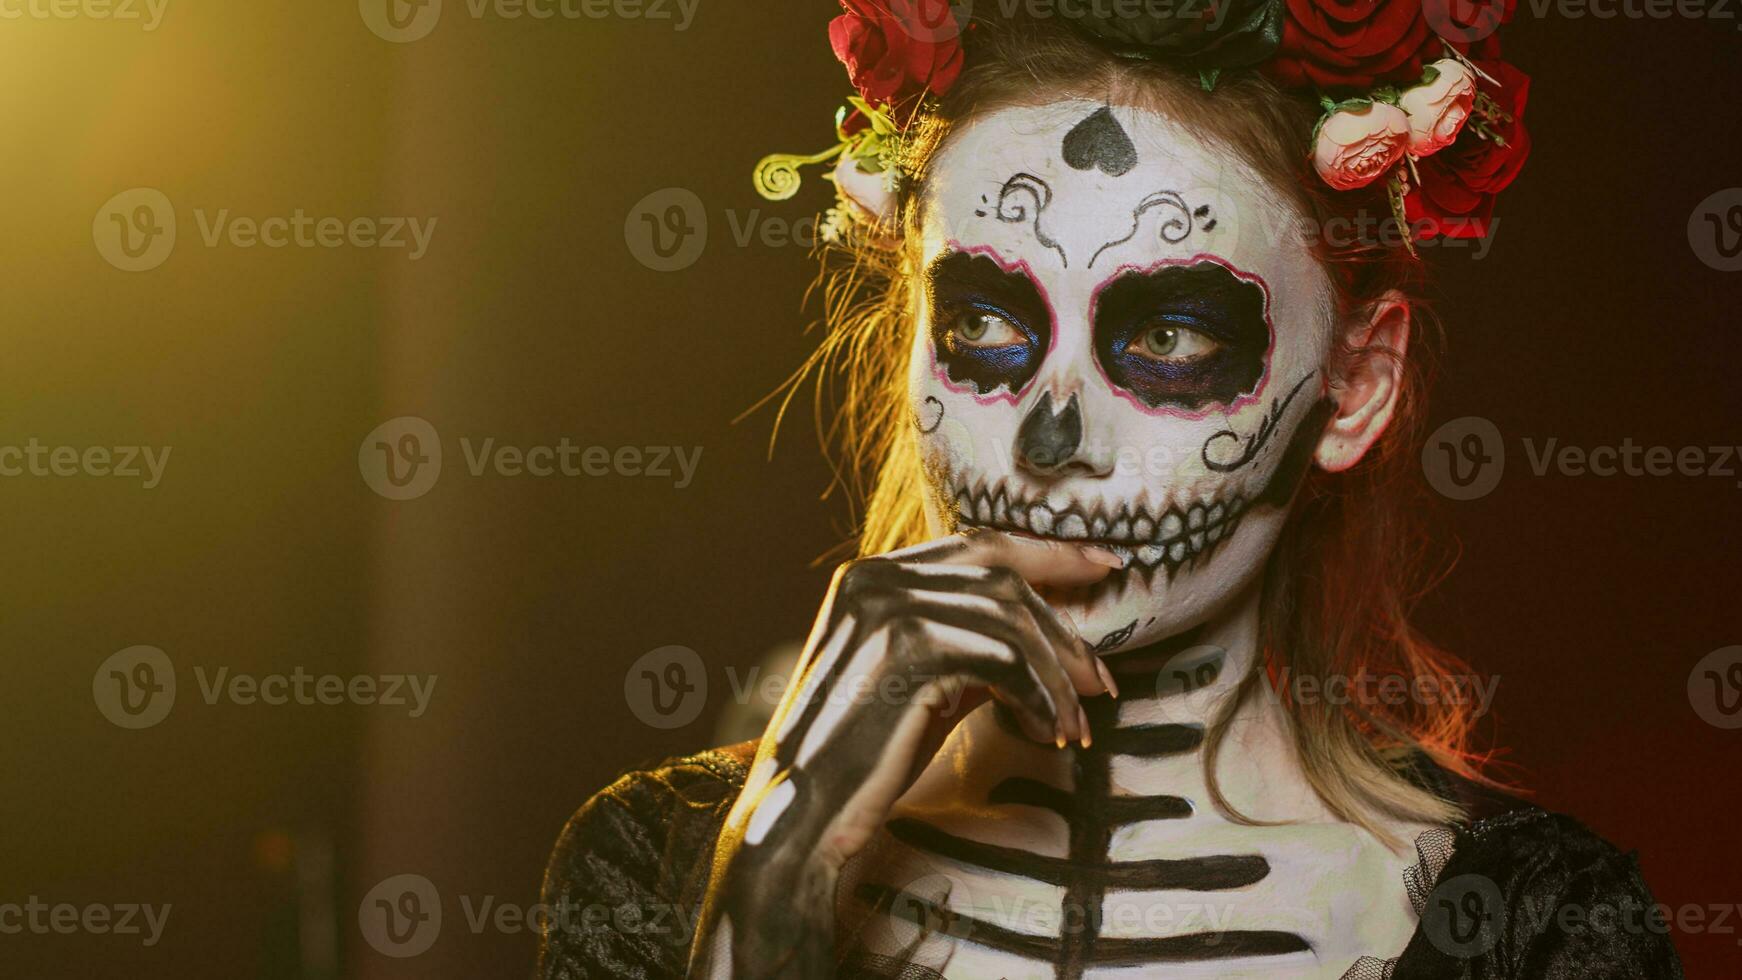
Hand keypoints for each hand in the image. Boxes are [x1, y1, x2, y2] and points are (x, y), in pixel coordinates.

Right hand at [689, 528, 1123, 978]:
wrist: (805, 814)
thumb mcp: (925, 682)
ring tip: (1074, 727)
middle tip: (1102, 683)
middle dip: (1062, 631)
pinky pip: (1004, 660)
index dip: (1048, 552)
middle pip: (1002, 579)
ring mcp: (888, 607)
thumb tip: (1054, 637)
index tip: (1105, 563)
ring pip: (1009, 620)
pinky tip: (1049, 732)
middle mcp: (875, 577)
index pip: (978, 546)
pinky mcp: (908, 647)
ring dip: (1055, 677)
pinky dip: (1038, 697)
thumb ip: (972, 644)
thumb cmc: (867, 758)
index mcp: (872, 576)